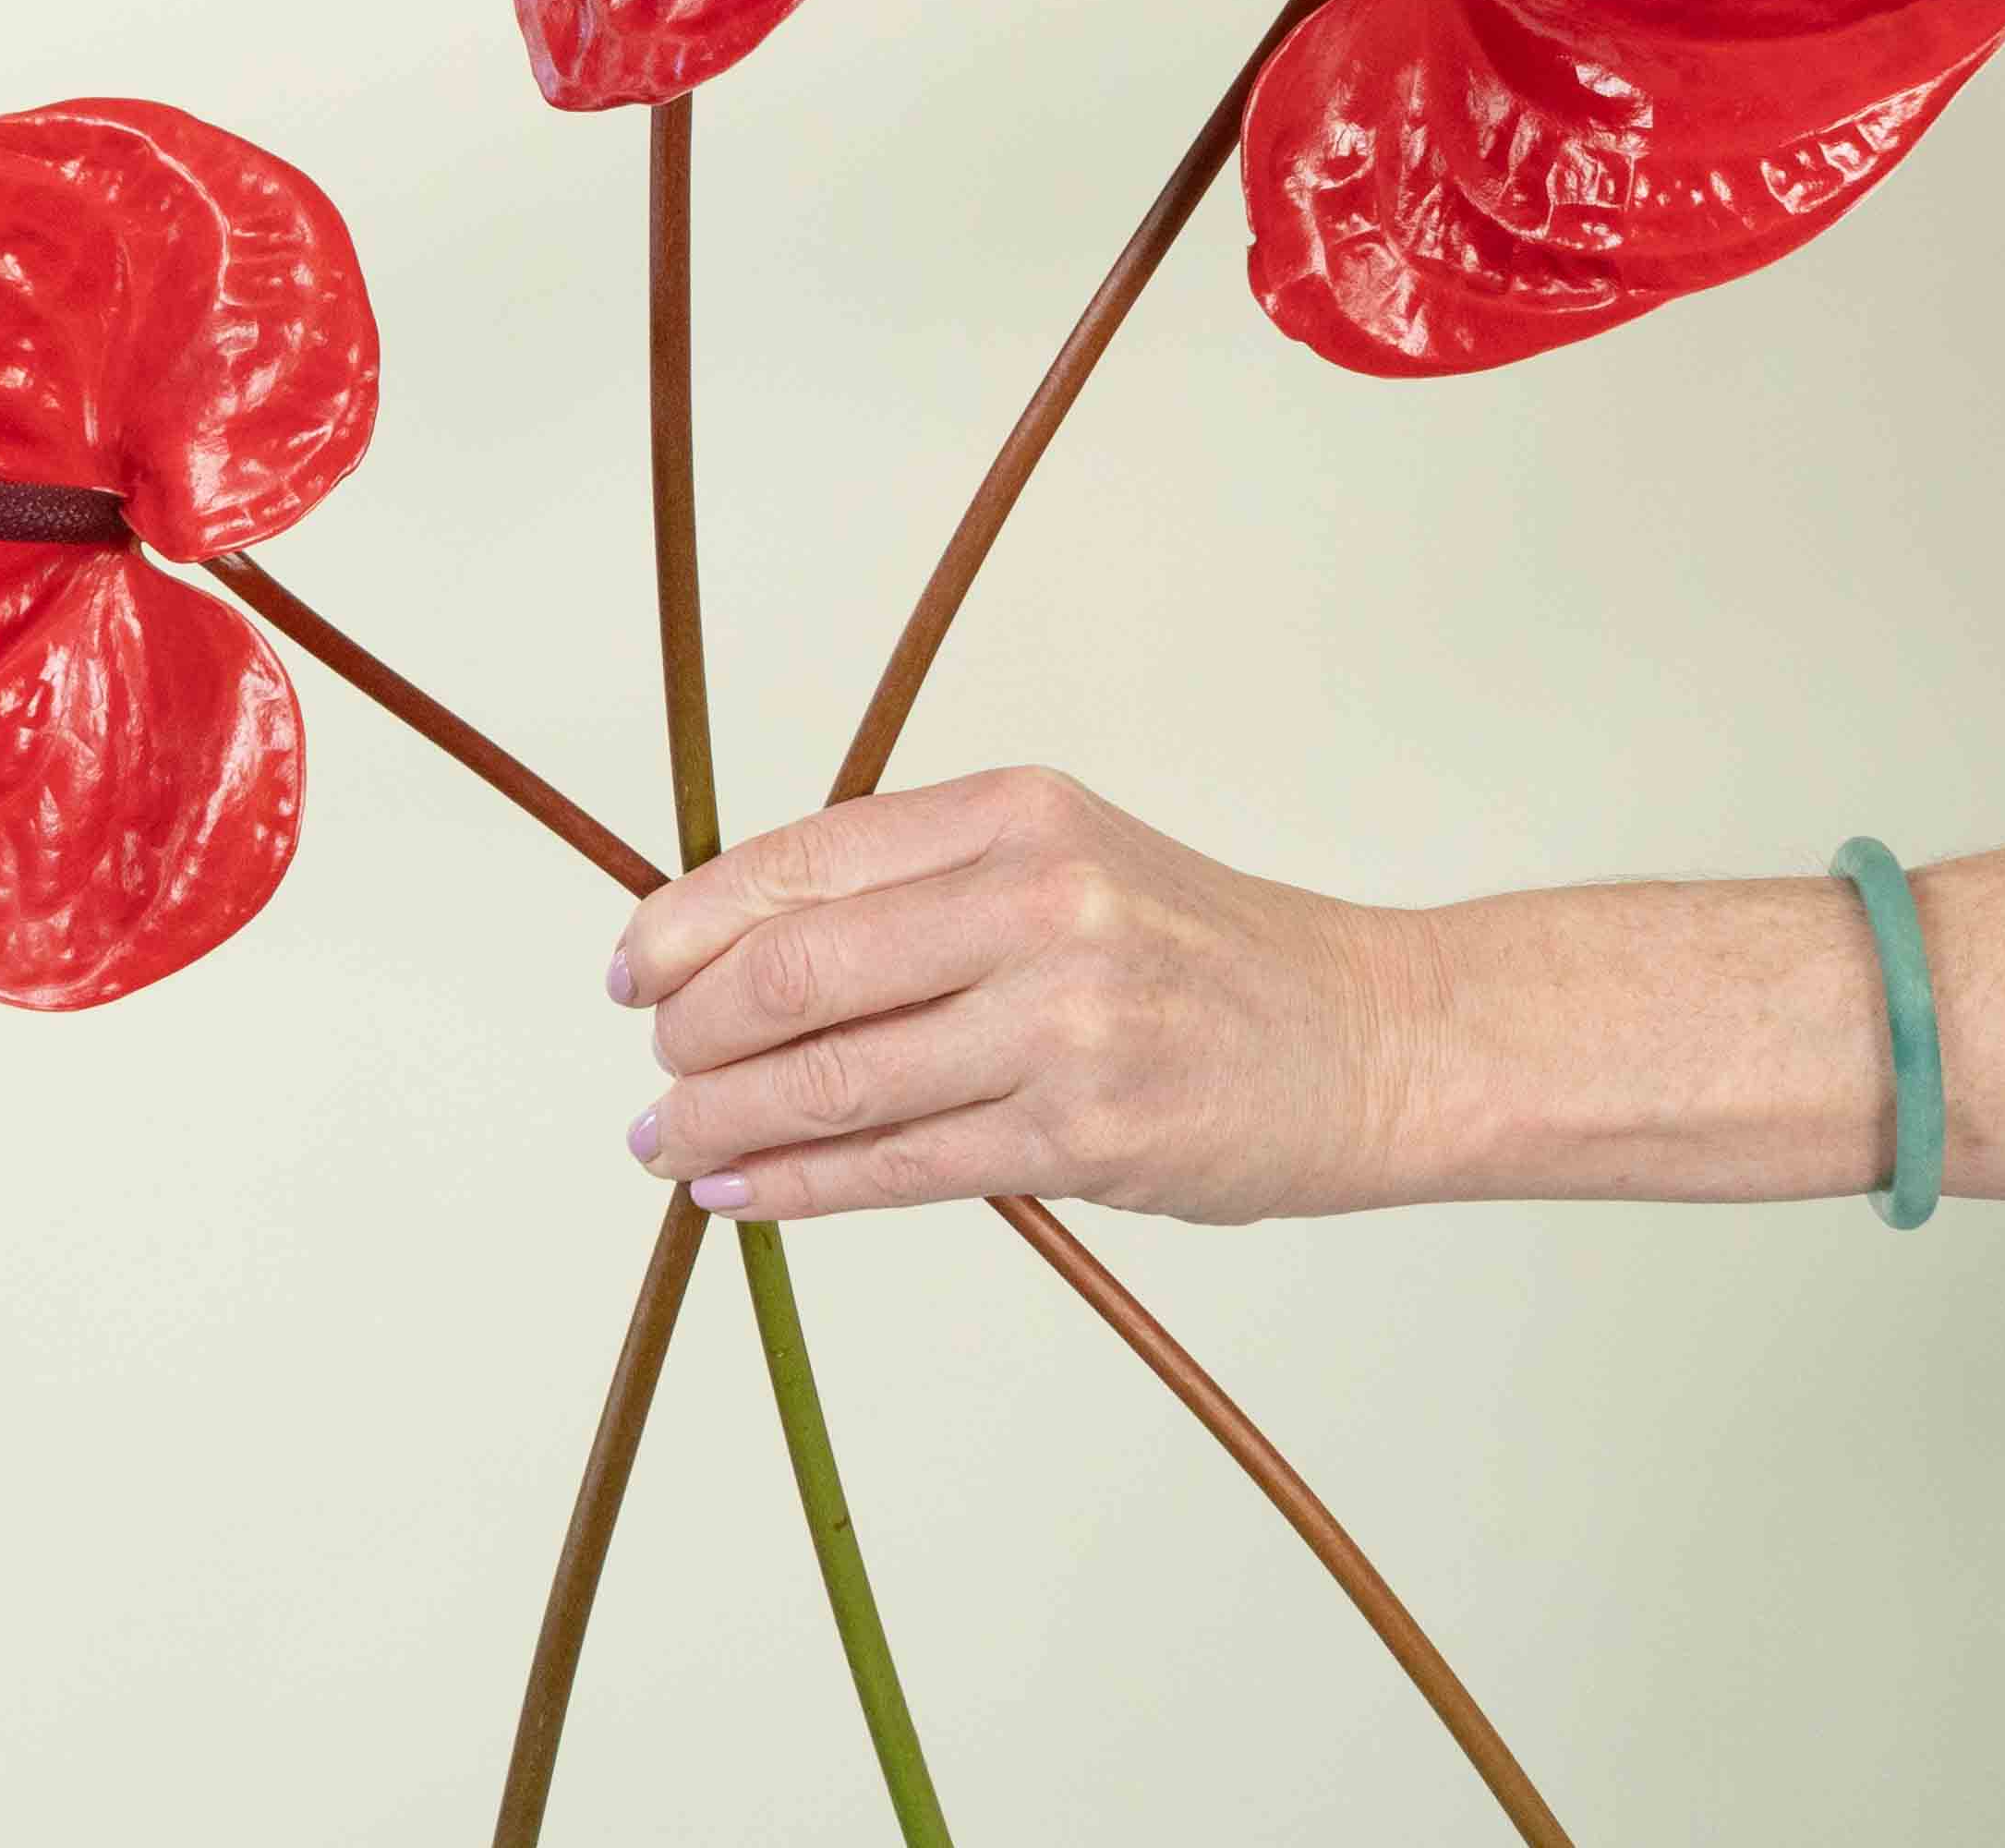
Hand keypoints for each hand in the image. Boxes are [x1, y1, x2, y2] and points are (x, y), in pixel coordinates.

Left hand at [607, 767, 1426, 1223]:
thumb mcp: (1067, 857)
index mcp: (1015, 812)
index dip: (689, 919)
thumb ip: (922, 887)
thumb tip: (740, 946)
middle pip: (793, 967)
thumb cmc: (1201, 952)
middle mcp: (1035, 899)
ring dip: (718, 1119)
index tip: (633, 967)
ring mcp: (1060, 1019)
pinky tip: (737, 1191)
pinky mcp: (1081, 1134)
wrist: (1371, 1035)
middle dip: (690, 1028)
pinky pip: (893, 1166)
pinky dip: (792, 1185)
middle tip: (655, 1065)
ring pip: (828, 1077)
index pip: (802, 858)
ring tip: (667, 1141)